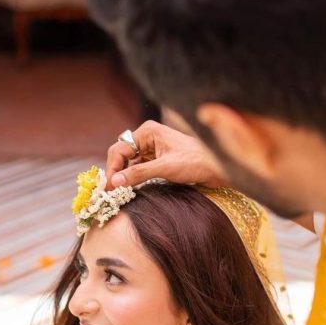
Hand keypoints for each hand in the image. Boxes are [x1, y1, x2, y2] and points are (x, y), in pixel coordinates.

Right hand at [105, 120, 225, 189]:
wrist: (217, 168)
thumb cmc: (196, 163)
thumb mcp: (165, 168)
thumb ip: (138, 174)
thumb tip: (114, 182)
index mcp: (147, 131)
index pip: (119, 149)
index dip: (112, 168)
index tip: (108, 187)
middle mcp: (147, 137)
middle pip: (121, 155)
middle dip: (115, 172)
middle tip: (110, 192)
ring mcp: (152, 148)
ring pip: (129, 163)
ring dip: (124, 176)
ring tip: (118, 193)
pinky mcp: (157, 160)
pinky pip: (138, 168)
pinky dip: (133, 178)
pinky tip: (131, 189)